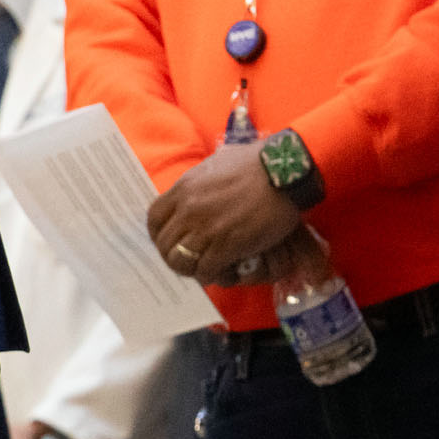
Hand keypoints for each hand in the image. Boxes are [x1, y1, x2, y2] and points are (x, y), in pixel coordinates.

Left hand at [147, 139, 303, 283]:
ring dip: (191, 269)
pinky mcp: (227, 243)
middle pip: (164, 244)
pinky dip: (211, 274)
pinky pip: (206, 269)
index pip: (154, 219)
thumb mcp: (214, 166)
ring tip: (205, 269)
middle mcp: (188, 209)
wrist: (284, 170)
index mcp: (183, 189)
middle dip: (174, 256)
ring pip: (180, 261)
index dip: (159, 235)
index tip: (170, 242)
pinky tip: (222, 271)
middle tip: (190, 261)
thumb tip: (196, 193)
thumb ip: (199, 185)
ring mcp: (206, 227)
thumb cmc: (255, 164)